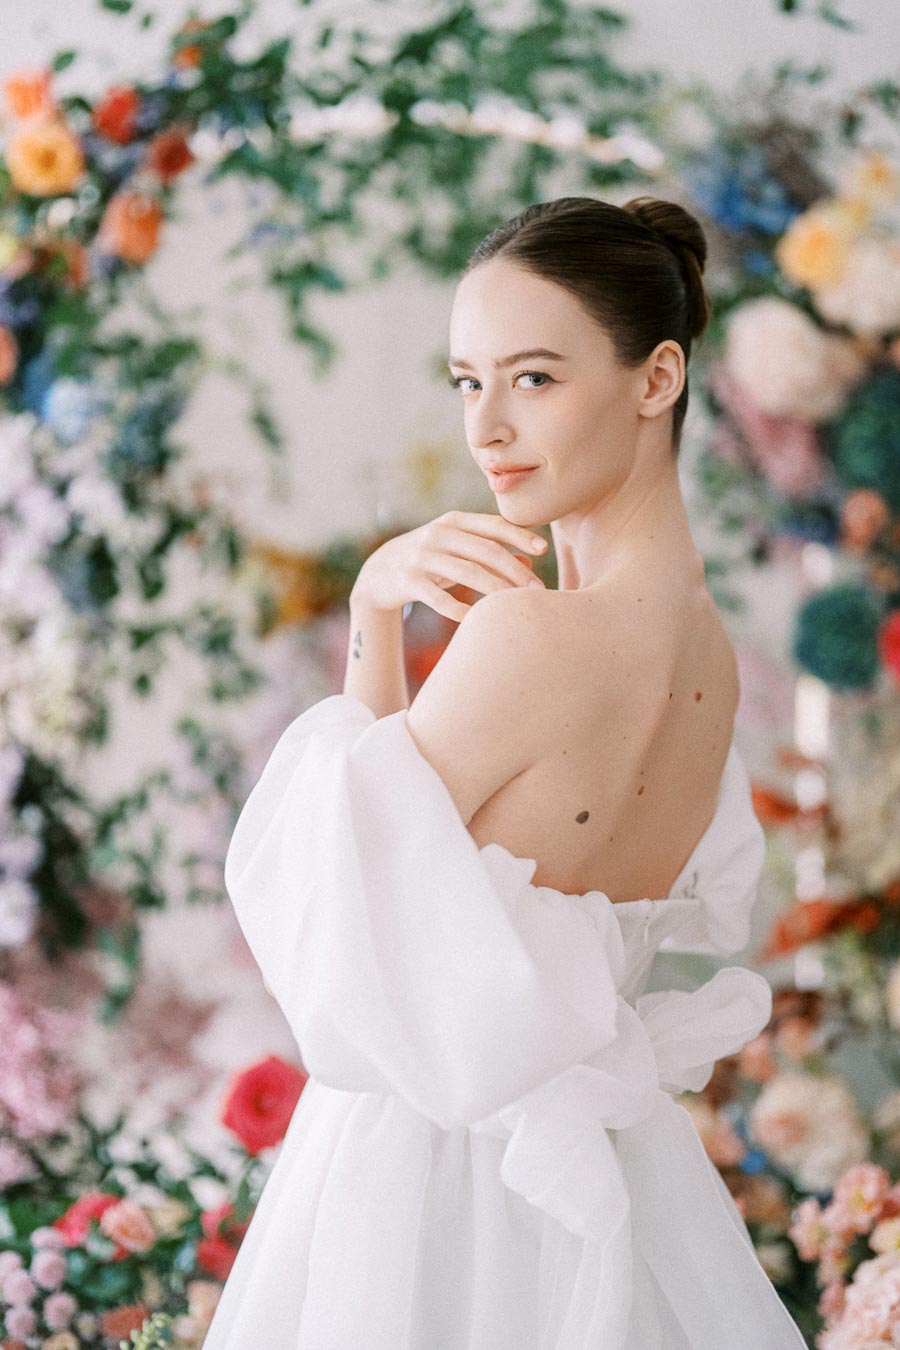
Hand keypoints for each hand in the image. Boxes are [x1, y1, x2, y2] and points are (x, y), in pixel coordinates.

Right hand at [351, 509, 548, 621]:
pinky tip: (475, 618)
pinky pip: (437, 597)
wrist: (378, 572)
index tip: (544, 549)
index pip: (493, 525)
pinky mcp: (408, 581)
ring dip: (494, 590)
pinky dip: (457, 608)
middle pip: (485, 551)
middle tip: (537, 590)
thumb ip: (489, 553)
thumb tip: (529, 564)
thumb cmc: (430, 560)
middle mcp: (438, 535)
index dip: (519, 536)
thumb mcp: (457, 549)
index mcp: (453, 522)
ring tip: (514, 604)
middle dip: (514, 570)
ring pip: (466, 572)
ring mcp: (421, 557)